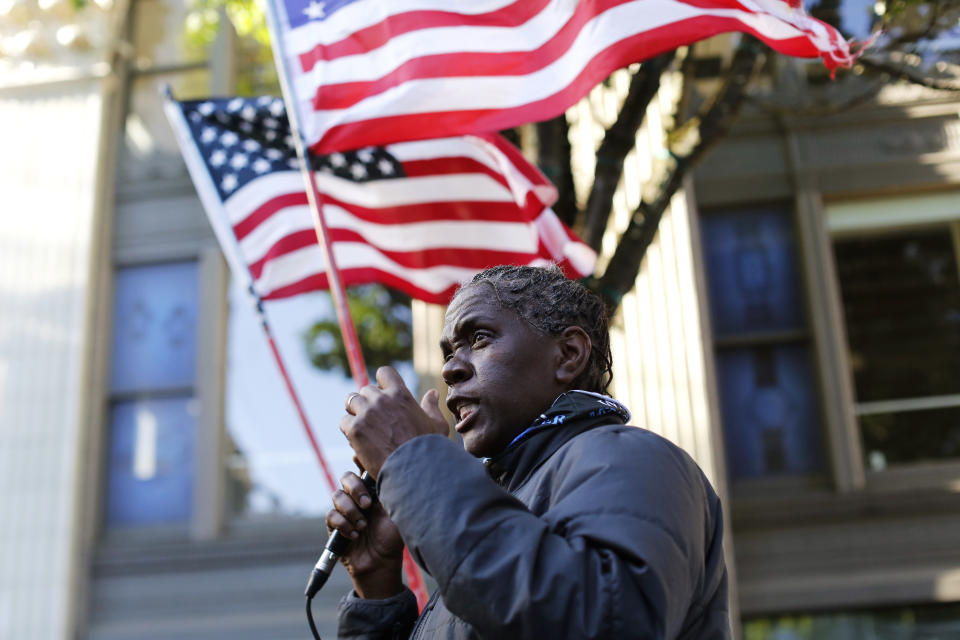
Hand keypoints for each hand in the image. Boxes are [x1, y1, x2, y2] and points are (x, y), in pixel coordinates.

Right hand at [326, 470, 403, 598]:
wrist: (381, 564)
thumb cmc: (392, 538)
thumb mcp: (397, 512)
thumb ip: (392, 491)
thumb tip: (391, 469)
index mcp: (373, 490)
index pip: (363, 468)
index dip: (359, 460)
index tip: (359, 459)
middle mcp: (357, 498)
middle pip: (346, 477)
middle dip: (355, 488)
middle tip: (367, 505)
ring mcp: (345, 511)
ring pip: (337, 495)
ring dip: (350, 510)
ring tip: (363, 526)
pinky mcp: (335, 526)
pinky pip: (331, 515)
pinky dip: (343, 524)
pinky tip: (354, 535)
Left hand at [339, 366, 448, 476]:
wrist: (414, 471)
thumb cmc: (428, 449)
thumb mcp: (436, 424)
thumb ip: (431, 406)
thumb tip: (432, 393)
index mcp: (400, 394)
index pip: (384, 373)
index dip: (381, 382)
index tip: (383, 394)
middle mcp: (381, 399)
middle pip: (365, 389)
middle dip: (367, 402)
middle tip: (372, 419)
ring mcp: (366, 413)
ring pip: (351, 402)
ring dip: (355, 413)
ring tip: (363, 429)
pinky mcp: (355, 429)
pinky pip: (344, 422)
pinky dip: (348, 430)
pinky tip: (358, 442)